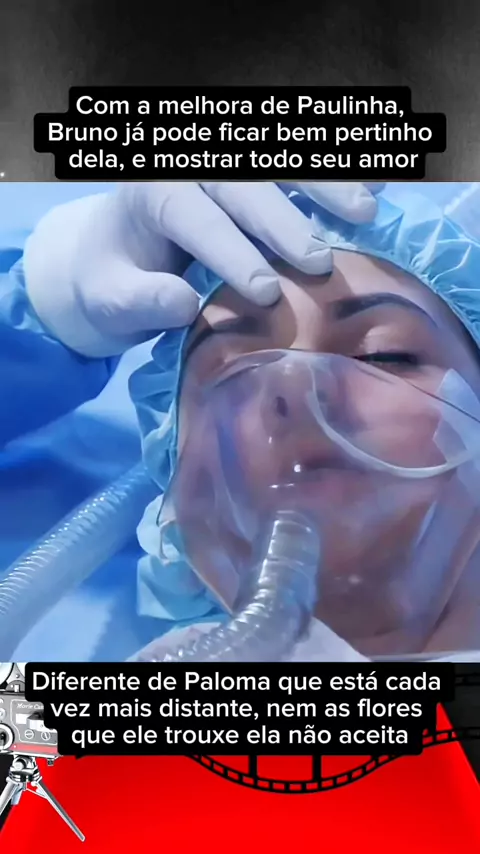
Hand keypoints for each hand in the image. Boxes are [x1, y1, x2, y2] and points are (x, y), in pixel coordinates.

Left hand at [24, 181, 383, 357]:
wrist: (115, 252)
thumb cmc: (113, 280)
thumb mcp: (109, 301)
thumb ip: (139, 301)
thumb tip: (183, 304)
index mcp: (152, 193)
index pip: (196, 219)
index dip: (231, 252)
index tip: (265, 291)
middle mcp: (191, 167)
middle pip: (243, 185)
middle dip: (284, 222)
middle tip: (318, 263)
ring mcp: (227, 165)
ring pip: (279, 163)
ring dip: (325, 184)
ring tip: (365, 214)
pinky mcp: (254, 172)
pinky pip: (298, 165)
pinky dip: (337, 172)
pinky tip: (376, 184)